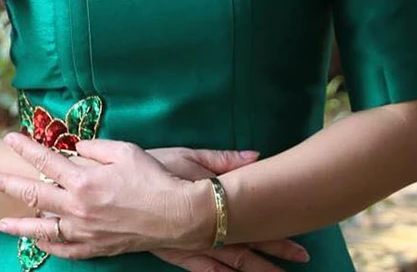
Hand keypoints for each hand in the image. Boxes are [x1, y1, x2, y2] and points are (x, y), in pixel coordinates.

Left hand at [0, 133, 208, 258]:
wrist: (176, 214)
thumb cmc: (152, 178)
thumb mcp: (124, 150)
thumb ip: (94, 147)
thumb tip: (75, 149)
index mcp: (84, 179)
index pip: (46, 161)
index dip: (26, 149)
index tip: (9, 139)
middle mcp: (78, 207)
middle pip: (34, 195)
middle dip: (7, 185)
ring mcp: (85, 231)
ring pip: (43, 229)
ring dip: (19, 224)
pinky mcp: (96, 247)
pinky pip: (64, 250)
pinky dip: (47, 246)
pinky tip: (37, 242)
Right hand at [148, 148, 309, 269]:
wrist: (113, 194)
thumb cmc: (150, 171)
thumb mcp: (185, 156)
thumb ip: (222, 160)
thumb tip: (257, 156)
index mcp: (210, 209)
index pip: (251, 224)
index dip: (277, 235)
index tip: (302, 243)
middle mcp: (204, 235)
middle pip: (246, 251)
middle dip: (274, 254)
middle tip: (303, 257)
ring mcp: (191, 250)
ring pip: (230, 265)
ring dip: (256, 271)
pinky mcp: (178, 256)